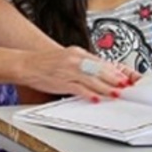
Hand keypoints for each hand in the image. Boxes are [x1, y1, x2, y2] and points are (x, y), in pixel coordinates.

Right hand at [22, 47, 141, 100]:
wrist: (25, 63)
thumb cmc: (45, 63)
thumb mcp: (67, 58)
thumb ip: (83, 64)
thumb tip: (99, 71)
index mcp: (77, 52)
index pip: (100, 61)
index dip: (114, 70)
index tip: (125, 77)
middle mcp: (74, 60)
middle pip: (99, 69)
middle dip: (115, 79)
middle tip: (126, 86)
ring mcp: (68, 70)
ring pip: (92, 79)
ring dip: (106, 87)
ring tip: (117, 93)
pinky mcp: (61, 81)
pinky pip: (78, 88)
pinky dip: (89, 94)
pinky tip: (96, 98)